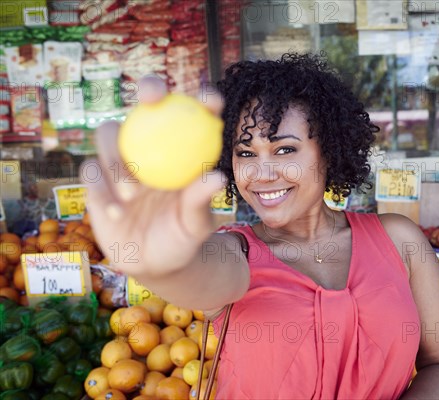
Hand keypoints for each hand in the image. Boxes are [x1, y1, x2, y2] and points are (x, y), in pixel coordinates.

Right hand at [81, 77, 225, 276]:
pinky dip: (102, 190)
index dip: (204, 98)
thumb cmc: (182, 235)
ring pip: (108, 133)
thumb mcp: (196, 223)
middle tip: (152, 99)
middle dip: (150, 86)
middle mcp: (150, 144)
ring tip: (134, 195)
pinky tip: (117, 212)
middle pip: (145, 104)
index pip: (195, 114)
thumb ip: (201, 200)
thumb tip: (217, 178)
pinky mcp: (95, 177)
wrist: (154, 260)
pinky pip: (91, 172)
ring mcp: (119, 157)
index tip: (211, 103)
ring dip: (117, 156)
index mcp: (183, 149)